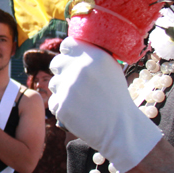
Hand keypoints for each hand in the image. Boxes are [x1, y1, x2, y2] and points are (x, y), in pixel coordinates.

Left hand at [48, 38, 161, 172]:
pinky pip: (53, 101)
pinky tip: (77, 112)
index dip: (68, 53)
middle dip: (62, 72)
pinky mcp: (62, 105)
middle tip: (75, 84)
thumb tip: (70, 48)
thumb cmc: (115, 97)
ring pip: (54, 83)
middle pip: (56, 62)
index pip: (67, 44)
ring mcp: (69, 87)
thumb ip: (91, 56)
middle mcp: (80, 68)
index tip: (72, 61)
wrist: (120, 128)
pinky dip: (62, 107)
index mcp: (95, 55)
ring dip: (62, 91)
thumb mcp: (111, 68)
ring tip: (81, 101)